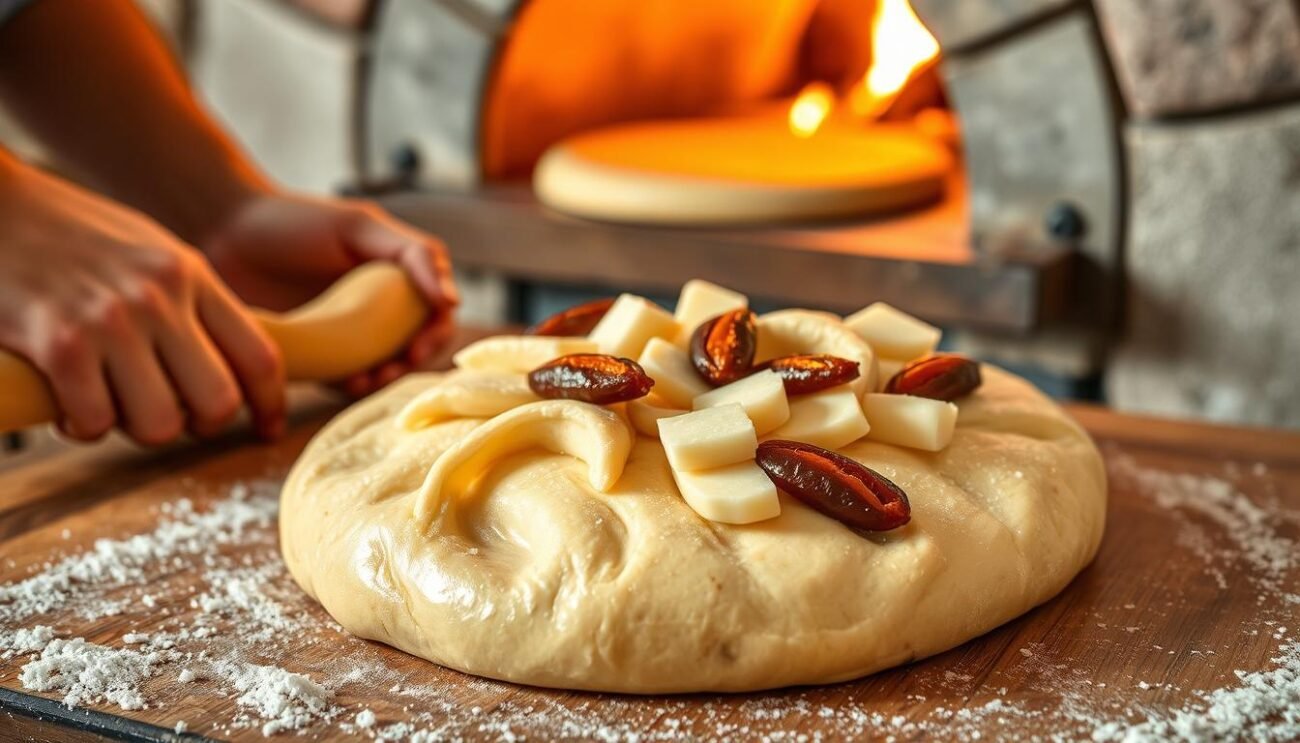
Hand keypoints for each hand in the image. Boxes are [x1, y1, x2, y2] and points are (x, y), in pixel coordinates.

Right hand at [0, 161, 284, 443]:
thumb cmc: (67, 231)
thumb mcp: (150, 250)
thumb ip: (190, 299)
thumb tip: (225, 356)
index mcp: (191, 274)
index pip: (260, 354)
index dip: (269, 403)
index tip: (265, 429)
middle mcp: (160, 298)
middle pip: (218, 401)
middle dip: (199, 424)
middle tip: (171, 415)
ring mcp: (111, 321)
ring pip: (159, 424)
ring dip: (136, 429)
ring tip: (113, 403)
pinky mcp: (59, 343)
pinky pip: (94, 421)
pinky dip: (82, 426)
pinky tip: (69, 402)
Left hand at [201, 192, 458, 395]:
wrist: (220, 232)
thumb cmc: (291, 220)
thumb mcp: (359, 226)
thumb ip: (413, 254)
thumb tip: (453, 302)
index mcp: (395, 277)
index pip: (435, 315)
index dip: (434, 336)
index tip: (416, 347)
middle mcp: (376, 308)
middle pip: (413, 348)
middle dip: (408, 365)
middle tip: (389, 370)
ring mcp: (345, 334)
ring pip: (381, 370)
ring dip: (381, 382)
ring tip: (363, 380)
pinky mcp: (313, 356)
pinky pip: (340, 382)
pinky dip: (348, 388)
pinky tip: (342, 382)